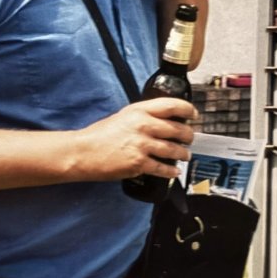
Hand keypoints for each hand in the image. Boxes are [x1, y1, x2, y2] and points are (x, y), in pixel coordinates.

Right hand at [76, 96, 196, 181]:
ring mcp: (142, 145)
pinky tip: (174, 172)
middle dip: (188, 136)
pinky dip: (171, 171)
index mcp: (139, 111)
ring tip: (185, 155)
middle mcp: (143, 125)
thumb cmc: (99, 135)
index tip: (193, 115)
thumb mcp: (123, 117)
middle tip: (190, 139)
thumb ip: (142, 117)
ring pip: (174, 150)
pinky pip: (163, 168)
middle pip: (178, 129)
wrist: (83, 152)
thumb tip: (161, 122)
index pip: (172, 105)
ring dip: (183, 154)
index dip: (187, 110)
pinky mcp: (139, 163)